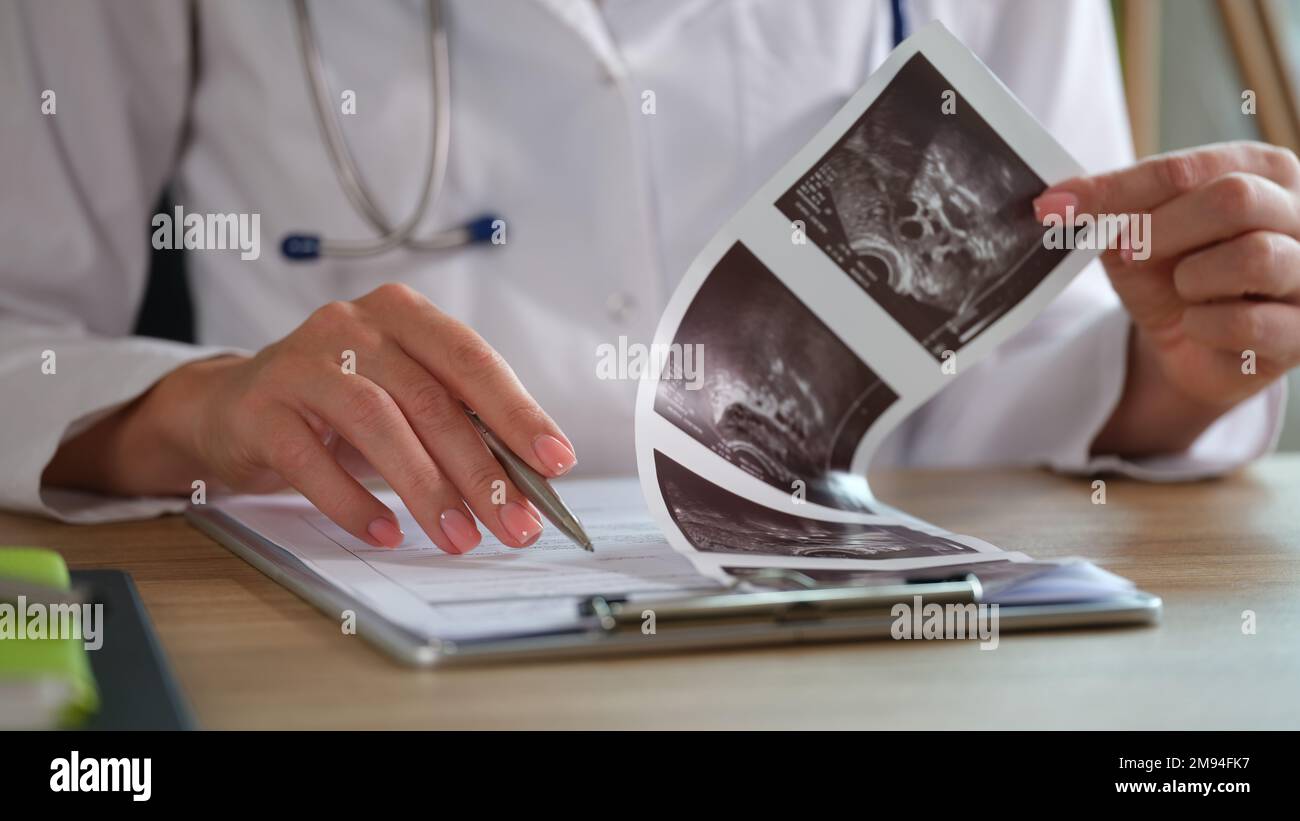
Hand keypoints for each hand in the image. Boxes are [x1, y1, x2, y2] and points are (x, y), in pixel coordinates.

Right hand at [46, 283, 576, 552]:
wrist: (232, 407)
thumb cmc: (339, 403)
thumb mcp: (403, 397)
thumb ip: (459, 423)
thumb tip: (527, 483)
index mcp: (402, 315)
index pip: (472, 361)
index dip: (518, 412)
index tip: (556, 461)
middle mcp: (353, 326)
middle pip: (430, 399)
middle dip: (481, 471)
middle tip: (516, 524)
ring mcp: (301, 362)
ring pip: (378, 425)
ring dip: (426, 489)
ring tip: (459, 538)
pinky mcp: (260, 408)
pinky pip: (313, 461)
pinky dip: (354, 502)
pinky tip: (386, 533)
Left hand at [1033, 142, 1299, 454]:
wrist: (1193, 345)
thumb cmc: (1173, 276)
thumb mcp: (1135, 235)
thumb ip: (1112, 210)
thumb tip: (1058, 200)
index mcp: (1263, 171)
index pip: (1189, 167)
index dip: (1118, 187)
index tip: (1059, 206)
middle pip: (1235, 198)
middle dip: (1163, 230)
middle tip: (1130, 252)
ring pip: (1256, 255)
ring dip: (1193, 279)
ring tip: (1183, 290)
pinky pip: (1250, 321)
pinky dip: (1205, 325)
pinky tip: (1198, 324)